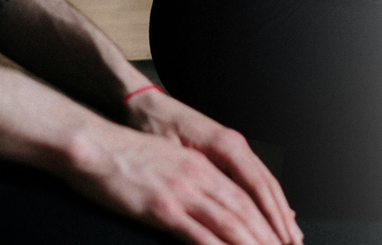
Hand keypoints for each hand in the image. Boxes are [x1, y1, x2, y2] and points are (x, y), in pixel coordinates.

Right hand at [63, 116, 297, 244]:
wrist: (95, 145)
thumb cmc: (126, 155)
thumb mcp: (168, 160)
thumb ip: (192, 178)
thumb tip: (211, 201)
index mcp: (202, 164)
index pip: (246, 193)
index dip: (269, 216)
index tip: (286, 236)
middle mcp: (199, 175)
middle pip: (245, 209)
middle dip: (270, 236)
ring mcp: (182, 191)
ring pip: (230, 223)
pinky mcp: (162, 207)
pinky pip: (198, 236)